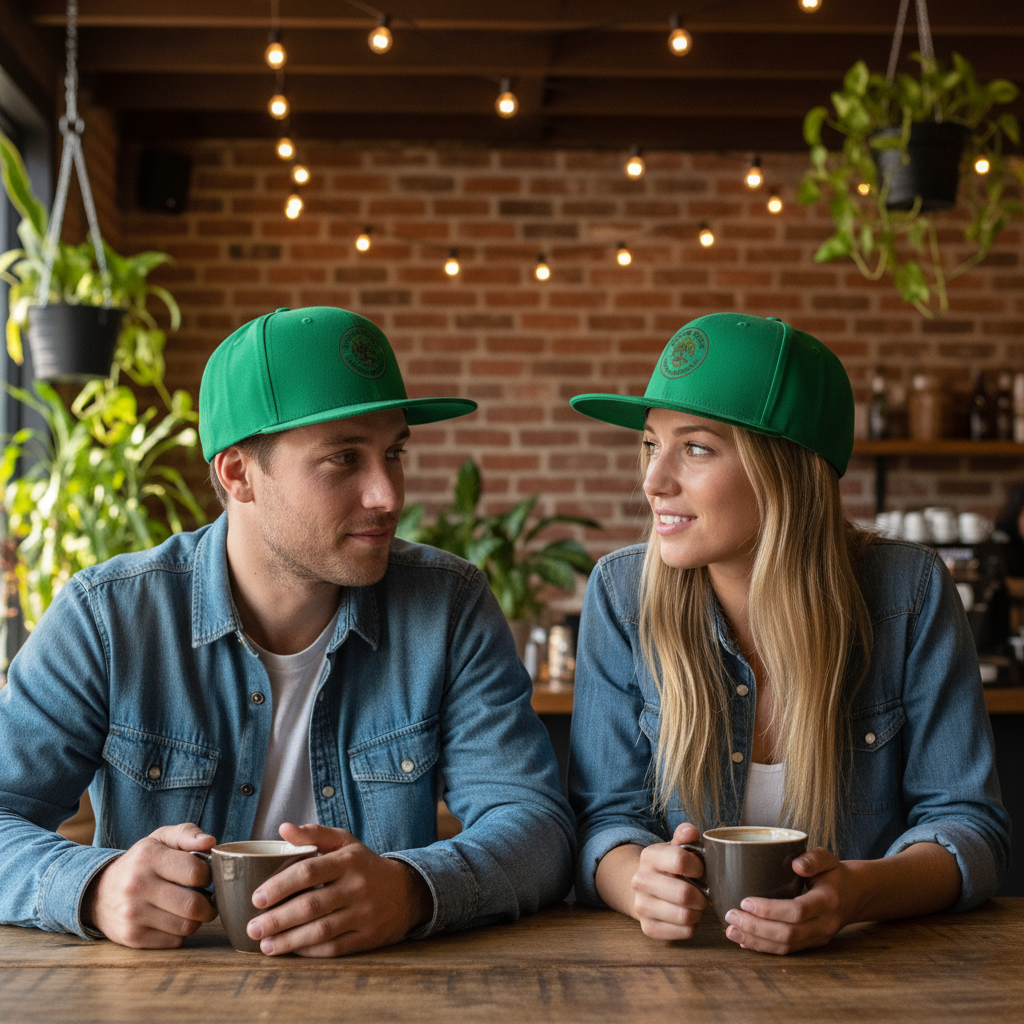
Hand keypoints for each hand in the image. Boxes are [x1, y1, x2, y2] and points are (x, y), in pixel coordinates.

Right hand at [82, 823, 217, 947]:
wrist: (98, 892)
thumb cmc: (140, 863)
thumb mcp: (160, 839)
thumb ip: (187, 834)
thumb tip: (210, 842)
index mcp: (148, 857)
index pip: (195, 871)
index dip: (209, 875)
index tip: (206, 877)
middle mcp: (137, 886)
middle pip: (193, 904)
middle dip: (209, 904)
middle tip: (208, 899)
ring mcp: (132, 914)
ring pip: (186, 926)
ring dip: (196, 919)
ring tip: (191, 909)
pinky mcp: (132, 937)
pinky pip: (174, 941)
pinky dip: (181, 932)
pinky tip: (174, 920)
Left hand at [246, 822, 433, 956]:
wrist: (406, 891)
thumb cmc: (365, 865)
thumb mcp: (345, 842)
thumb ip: (314, 834)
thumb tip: (283, 829)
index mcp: (348, 860)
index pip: (308, 871)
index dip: (280, 886)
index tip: (256, 898)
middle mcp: (357, 886)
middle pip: (311, 905)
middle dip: (278, 919)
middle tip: (253, 928)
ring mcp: (364, 913)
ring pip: (321, 931)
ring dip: (289, 940)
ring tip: (265, 945)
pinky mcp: (368, 937)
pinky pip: (335, 948)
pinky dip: (310, 951)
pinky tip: (291, 950)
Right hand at [630, 822, 707, 940]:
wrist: (643, 889)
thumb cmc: (668, 867)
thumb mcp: (674, 847)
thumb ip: (685, 837)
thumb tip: (691, 831)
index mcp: (649, 856)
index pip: (680, 860)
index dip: (699, 867)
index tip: (701, 871)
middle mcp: (640, 881)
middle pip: (684, 894)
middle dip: (702, 895)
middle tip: (702, 893)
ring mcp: (641, 906)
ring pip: (686, 916)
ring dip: (698, 912)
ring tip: (695, 904)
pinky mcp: (648, 928)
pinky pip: (684, 932)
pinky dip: (692, 925)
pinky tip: (686, 915)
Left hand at [722, 847, 857, 954]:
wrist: (855, 895)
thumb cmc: (835, 874)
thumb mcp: (829, 859)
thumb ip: (814, 858)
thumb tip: (796, 864)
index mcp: (828, 901)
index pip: (797, 911)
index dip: (769, 910)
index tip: (745, 901)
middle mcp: (824, 925)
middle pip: (788, 934)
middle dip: (756, 928)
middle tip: (730, 916)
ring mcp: (818, 938)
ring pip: (786, 946)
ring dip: (756, 941)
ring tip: (730, 931)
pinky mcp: (811, 944)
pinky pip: (787, 950)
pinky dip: (764, 947)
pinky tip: (744, 940)